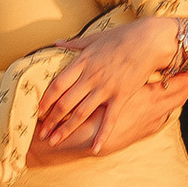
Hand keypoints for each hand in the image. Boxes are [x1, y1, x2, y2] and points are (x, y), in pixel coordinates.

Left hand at [30, 15, 187, 157]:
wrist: (149, 41)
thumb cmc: (122, 37)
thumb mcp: (94, 38)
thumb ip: (73, 43)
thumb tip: (55, 42)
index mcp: (82, 62)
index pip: (57, 85)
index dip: (46, 100)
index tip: (38, 111)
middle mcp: (90, 78)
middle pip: (64, 103)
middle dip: (51, 120)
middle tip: (42, 133)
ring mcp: (105, 88)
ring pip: (80, 114)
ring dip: (65, 130)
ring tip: (55, 142)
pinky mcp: (121, 96)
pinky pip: (109, 120)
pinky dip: (101, 135)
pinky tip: (94, 148)